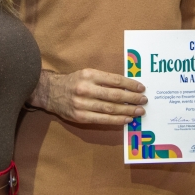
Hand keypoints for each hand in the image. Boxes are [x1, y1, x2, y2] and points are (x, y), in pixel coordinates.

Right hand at [29, 69, 145, 125]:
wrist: (50, 92)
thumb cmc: (73, 82)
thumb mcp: (87, 73)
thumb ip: (104, 79)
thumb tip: (127, 87)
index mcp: (89, 74)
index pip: (115, 80)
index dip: (130, 84)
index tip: (141, 88)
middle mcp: (86, 88)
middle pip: (115, 95)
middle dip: (132, 98)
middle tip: (144, 100)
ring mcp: (82, 104)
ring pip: (110, 109)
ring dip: (127, 110)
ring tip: (139, 111)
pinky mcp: (80, 116)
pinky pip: (102, 119)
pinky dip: (117, 120)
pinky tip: (127, 119)